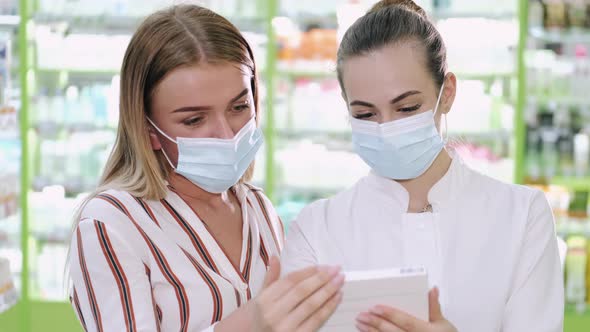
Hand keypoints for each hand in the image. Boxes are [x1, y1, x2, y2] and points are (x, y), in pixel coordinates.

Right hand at [216, 256, 343, 331]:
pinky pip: (317, 320)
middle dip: (322, 278)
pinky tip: (336, 298)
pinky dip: (329, 308)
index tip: (322, 266)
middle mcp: (273, 313)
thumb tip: (275, 257)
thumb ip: (271, 278)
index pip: (290, 281)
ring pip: (311, 305)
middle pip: (302, 291)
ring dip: (328, 291)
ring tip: (339, 281)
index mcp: (264, 300)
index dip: (308, 272)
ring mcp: (285, 326)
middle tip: (336, 270)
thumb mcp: (260, 297)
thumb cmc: (260, 318)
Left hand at [355, 287, 456, 331]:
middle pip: (392, 331)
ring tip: (360, 324)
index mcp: (426, 331)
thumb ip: (434, 307)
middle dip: (375, 323)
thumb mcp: (444, 324)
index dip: (389, 314)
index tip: (375, 307)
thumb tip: (432, 289)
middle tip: (362, 315)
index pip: (405, 321)